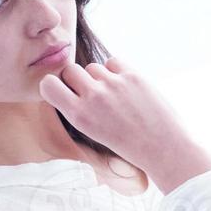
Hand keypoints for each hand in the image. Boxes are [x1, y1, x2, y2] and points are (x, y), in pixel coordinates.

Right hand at [37, 56, 210, 192]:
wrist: (163, 148)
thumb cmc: (127, 144)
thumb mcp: (92, 132)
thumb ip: (78, 109)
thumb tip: (68, 85)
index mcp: (79, 116)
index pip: (48, 85)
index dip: (54, 85)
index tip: (64, 90)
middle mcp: (93, 97)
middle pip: (70, 70)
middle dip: (77, 78)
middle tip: (90, 92)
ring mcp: (113, 84)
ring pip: (93, 66)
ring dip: (99, 76)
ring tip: (113, 95)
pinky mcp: (132, 75)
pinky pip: (112, 62)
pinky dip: (116, 71)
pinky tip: (125, 87)